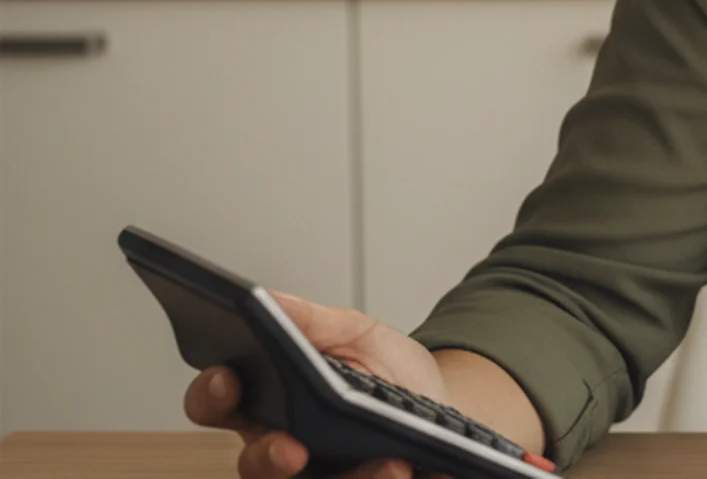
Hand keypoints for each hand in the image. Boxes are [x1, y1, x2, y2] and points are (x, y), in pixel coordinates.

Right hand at [182, 291, 452, 478]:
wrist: (442, 398)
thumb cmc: (386, 368)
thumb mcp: (356, 334)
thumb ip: (311, 321)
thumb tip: (266, 300)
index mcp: (267, 399)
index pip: (218, 402)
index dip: (211, 393)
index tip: (226, 378)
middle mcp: (283, 446)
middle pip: (254, 465)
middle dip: (267, 459)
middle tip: (293, 450)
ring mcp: (320, 476)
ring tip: (391, 465)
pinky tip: (419, 470)